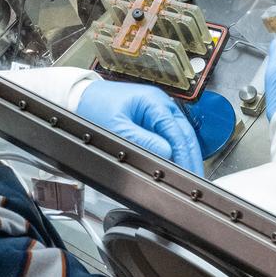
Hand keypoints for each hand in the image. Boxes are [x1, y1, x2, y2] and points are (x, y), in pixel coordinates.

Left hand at [78, 79, 203, 174]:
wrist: (81, 97)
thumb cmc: (94, 106)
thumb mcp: (116, 127)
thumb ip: (142, 141)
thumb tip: (166, 153)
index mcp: (153, 101)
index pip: (177, 131)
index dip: (184, 154)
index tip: (187, 172)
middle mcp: (160, 104)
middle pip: (184, 133)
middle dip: (191, 156)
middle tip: (195, 179)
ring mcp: (157, 111)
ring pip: (179, 134)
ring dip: (185, 154)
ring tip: (188, 174)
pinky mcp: (152, 119)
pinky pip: (169, 135)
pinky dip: (175, 150)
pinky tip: (176, 163)